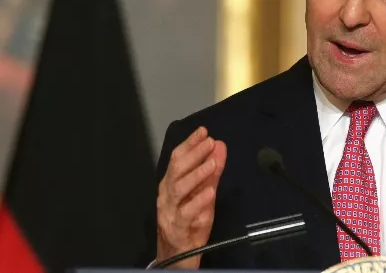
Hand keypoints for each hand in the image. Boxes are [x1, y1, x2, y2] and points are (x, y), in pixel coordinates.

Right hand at [157, 127, 226, 268]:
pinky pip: (186, 213)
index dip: (189, 143)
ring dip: (196, 174)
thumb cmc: (189, 220)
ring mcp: (169, 210)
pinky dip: (198, 201)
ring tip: (212, 164)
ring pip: (179, 188)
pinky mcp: (177, 227)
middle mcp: (167, 194)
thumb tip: (219, 147)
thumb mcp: (203, 193)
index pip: (176, 157)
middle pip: (176, 169)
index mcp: (170, 182)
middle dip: (194, 154)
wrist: (177, 254)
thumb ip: (212, 171)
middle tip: (210, 143)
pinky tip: (209, 192)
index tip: (203, 131)